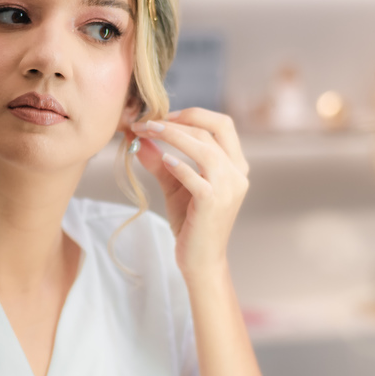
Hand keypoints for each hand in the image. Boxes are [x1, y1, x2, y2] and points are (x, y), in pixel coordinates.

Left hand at [132, 108, 249, 275]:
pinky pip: (197, 177)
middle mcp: (237, 173)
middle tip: (148, 122)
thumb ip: (160, 162)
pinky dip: (179, 164)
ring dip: (174, 135)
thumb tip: (137, 139)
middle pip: (214, 129)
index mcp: (235, 164)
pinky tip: (162, 159)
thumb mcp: (174, 185)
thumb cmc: (191, 222)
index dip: (191, 114)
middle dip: (178, 120)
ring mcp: (229, 188)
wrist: (201, 260)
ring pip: (205, 148)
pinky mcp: (214, 203)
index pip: (221, 124)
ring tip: (148, 132)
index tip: (161, 117)